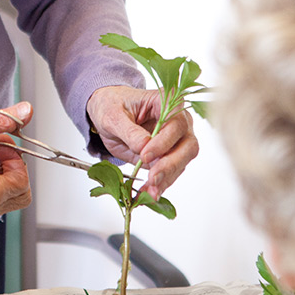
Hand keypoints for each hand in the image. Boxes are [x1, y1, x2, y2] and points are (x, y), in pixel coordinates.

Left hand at [86, 85, 198, 199]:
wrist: (106, 113)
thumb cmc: (111, 105)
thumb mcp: (112, 115)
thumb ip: (129, 131)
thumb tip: (144, 147)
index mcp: (167, 101)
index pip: (176, 123)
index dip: (164, 142)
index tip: (145, 155)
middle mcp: (178, 120)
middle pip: (188, 145)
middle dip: (170, 165)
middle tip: (152, 178)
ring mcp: (176, 139)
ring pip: (182, 162)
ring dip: (166, 179)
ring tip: (149, 191)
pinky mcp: (168, 156)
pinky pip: (171, 172)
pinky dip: (161, 184)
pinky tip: (149, 192)